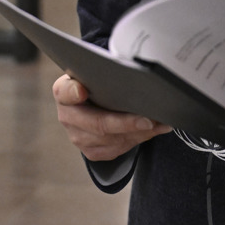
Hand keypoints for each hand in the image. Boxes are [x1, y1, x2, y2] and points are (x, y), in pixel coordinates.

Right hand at [53, 73, 170, 161]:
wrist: (97, 103)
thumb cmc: (101, 84)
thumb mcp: (100, 73)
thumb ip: (108, 73)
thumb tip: (136, 76)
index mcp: (64, 91)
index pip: (66, 91)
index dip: (74, 92)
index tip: (83, 90)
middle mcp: (67, 116)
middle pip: (97, 123)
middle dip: (126, 123)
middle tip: (149, 119)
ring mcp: (77, 136)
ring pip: (111, 140)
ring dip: (139, 132)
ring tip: (160, 123)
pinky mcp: (90, 151)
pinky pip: (117, 149)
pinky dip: (138, 139)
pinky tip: (152, 131)